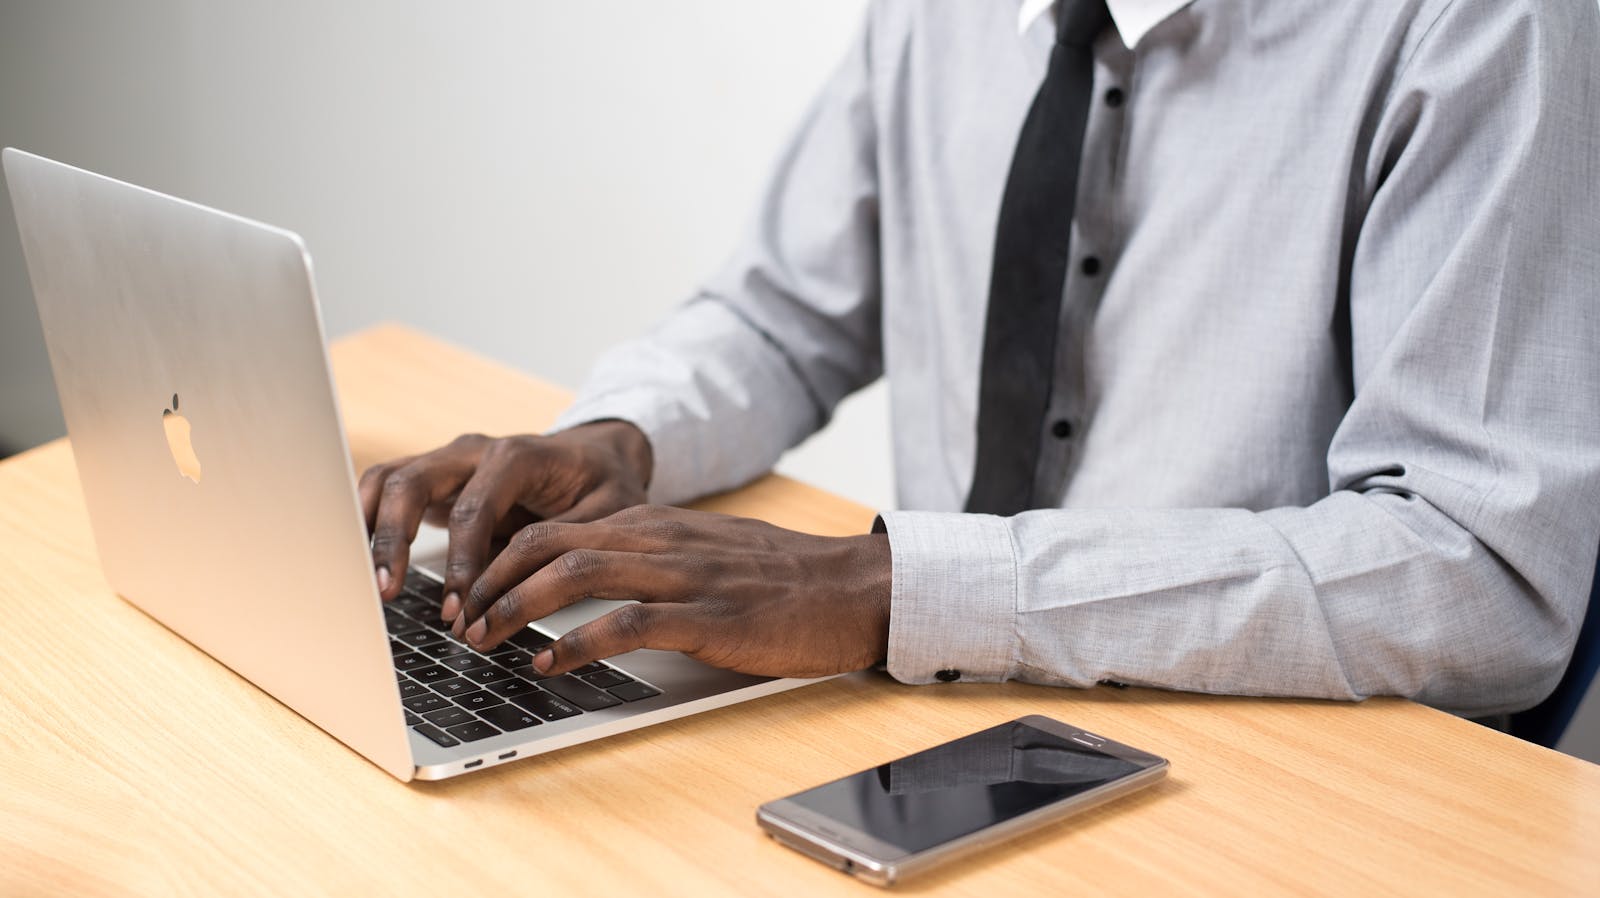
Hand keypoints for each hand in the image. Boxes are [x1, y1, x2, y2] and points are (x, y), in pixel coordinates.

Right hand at [358, 421, 652, 617]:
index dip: (461, 562)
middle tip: (385, 592)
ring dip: (370, 529)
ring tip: (363, 582)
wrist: (596, 456)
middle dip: (395, 539)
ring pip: (388, 480)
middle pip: (413, 482)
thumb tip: (529, 592)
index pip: (473, 508)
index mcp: (517, 455)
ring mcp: (447, 461)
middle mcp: (473, 451)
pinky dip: (367, 521)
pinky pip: (385, 490)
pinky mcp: (433, 479)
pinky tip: (359, 562)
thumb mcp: (605, 514)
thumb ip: (566, 545)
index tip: (458, 608)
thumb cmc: (603, 485)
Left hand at [455, 505, 892, 678]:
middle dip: (490, 579)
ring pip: (577, 572)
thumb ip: (652, 556)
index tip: (468, 592)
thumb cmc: (783, 579)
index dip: (500, 558)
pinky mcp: (709, 618)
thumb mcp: (707, 551)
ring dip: (516, 606)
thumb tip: (592, 575)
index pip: (556, 527)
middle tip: (459, 620)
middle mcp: (662, 541)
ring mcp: (685, 577)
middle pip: (550, 542)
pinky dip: (577, 642)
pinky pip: (628, 622)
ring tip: (484, 638)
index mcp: (657, 525)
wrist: (853, 587)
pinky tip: (549, 663)